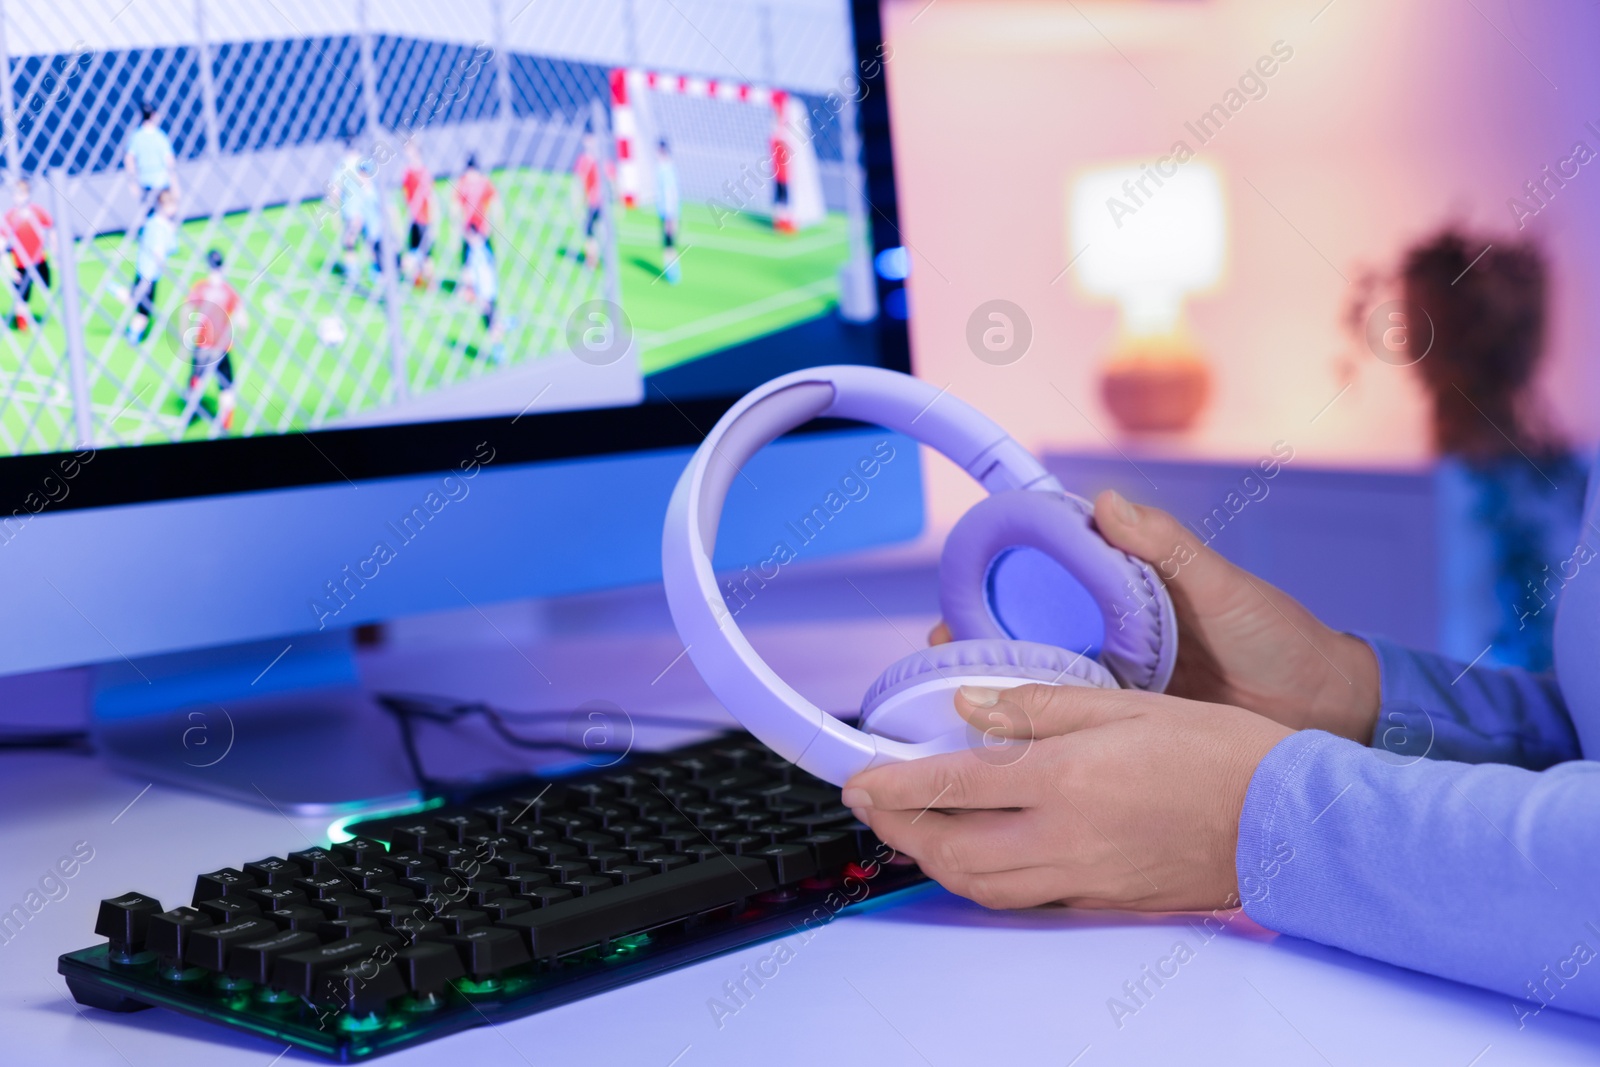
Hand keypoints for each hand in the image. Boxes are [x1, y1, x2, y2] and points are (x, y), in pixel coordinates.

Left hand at [843, 682, 1290, 910]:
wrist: (1287, 820)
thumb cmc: (1217, 751)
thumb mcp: (1124, 703)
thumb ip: (1038, 706)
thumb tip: (970, 705)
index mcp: (1065, 778)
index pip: (952, 785)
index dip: (893, 784)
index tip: (857, 777)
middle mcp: (1063, 836)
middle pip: (950, 848)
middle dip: (898, 828)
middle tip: (870, 803)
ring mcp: (1081, 878)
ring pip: (978, 885)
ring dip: (931, 860)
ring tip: (909, 830)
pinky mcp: (1101, 902)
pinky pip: (1020, 900)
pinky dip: (979, 881)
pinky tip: (972, 856)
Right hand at [929, 491, 1379, 741]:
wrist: (1325, 713)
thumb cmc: (1281, 639)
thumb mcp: (1222, 587)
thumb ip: (1166, 546)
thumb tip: (1108, 502)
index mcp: (1127, 591)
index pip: (1045, 579)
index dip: (995, 587)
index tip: (954, 601)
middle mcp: (1112, 633)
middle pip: (1028, 633)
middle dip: (978, 644)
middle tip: (939, 659)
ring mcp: (1119, 682)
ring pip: (1042, 682)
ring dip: (999, 692)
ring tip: (953, 707)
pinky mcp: (1130, 727)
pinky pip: (1075, 727)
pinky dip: (1037, 733)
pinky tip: (1003, 745)